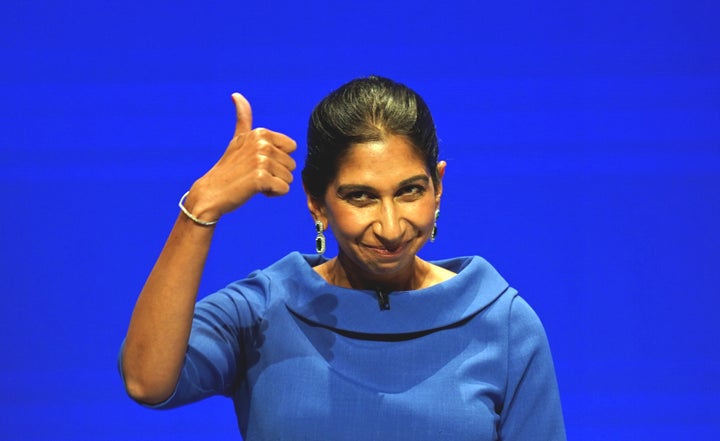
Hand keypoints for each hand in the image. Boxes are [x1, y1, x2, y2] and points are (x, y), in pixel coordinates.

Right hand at [188, 93, 297, 219]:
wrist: (211, 192)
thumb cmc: (228, 168)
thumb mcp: (238, 139)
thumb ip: (243, 118)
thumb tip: (236, 95)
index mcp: (261, 133)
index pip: (292, 147)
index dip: (278, 159)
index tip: (258, 162)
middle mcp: (262, 143)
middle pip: (291, 164)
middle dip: (277, 174)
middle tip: (254, 174)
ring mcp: (261, 161)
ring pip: (289, 178)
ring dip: (274, 184)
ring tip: (254, 182)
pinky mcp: (261, 179)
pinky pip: (284, 189)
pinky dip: (273, 194)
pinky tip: (255, 191)